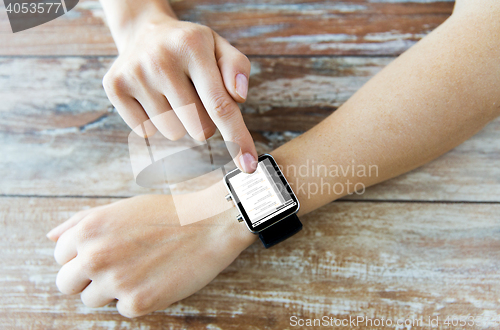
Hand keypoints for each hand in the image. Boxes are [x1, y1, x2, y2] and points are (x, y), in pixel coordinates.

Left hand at [46, 190, 255, 317]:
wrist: (210, 224)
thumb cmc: (167, 214)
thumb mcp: (121, 208)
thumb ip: (80, 221)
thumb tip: (50, 236)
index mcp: (88, 229)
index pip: (59, 256)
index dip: (82, 255)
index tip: (105, 252)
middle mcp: (95, 256)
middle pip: (65, 284)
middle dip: (86, 278)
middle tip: (117, 267)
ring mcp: (115, 281)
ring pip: (91, 300)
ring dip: (112, 289)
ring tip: (140, 270)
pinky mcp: (138, 303)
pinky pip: (122, 309)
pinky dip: (138, 298)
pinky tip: (157, 278)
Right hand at [102, 11, 257, 172]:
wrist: (144, 32)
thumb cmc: (190, 47)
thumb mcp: (219, 47)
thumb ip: (237, 68)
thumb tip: (239, 97)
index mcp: (192, 46)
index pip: (220, 105)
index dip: (237, 138)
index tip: (249, 166)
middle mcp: (161, 59)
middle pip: (200, 127)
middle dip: (206, 122)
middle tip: (196, 96)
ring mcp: (134, 74)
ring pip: (174, 132)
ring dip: (180, 122)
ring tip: (173, 93)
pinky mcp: (115, 87)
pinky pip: (146, 131)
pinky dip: (156, 122)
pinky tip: (154, 96)